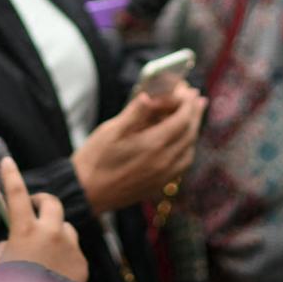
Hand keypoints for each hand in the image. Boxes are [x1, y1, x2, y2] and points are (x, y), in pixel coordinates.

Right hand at [0, 156, 87, 281]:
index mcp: (24, 231)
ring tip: (45, 253)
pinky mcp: (81, 263)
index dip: (10, 175)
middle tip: (34, 207)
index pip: (16, 194)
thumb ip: (6, 247)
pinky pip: (73, 252)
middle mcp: (50, 233)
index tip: (7, 162)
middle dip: (43, 202)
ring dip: (56, 233)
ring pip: (65, 228)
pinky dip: (64, 258)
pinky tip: (55, 274)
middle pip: (52, 203)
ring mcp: (69, 247)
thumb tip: (13, 244)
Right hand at [71, 84, 205, 214]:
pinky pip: (182, 164)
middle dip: (194, 113)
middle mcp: (164, 162)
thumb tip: (150, 95)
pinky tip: (182, 141)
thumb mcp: (111, 130)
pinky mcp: (159, 185)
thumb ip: (135, 112)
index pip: (182, 119)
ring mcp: (163, 176)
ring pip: (189, 149)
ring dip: (193, 130)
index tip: (186, 89)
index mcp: (153, 145)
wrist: (86, 192)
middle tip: (196, 97)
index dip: (187, 102)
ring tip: (193, 115)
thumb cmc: (95, 158)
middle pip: (189, 133)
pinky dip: (187, 148)